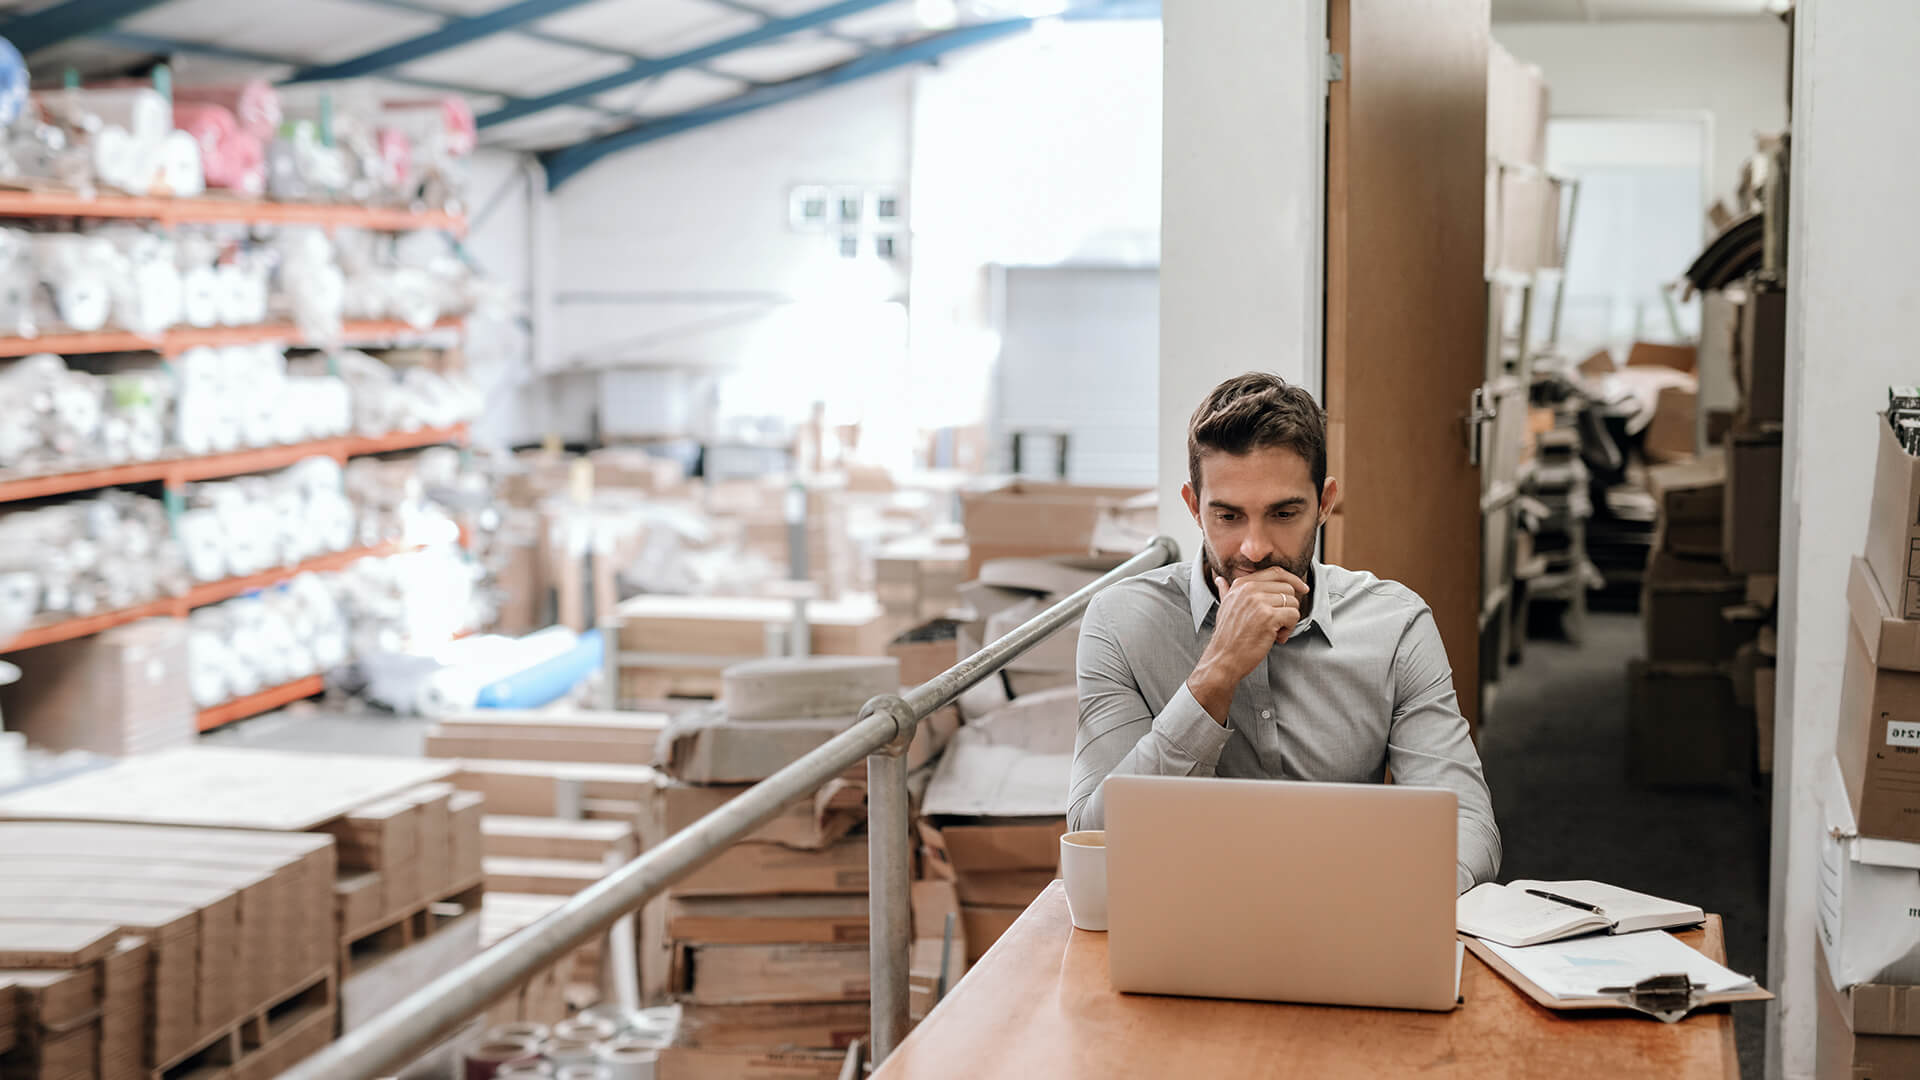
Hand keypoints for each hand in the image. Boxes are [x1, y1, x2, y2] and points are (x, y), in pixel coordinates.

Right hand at [1186, 567, 1308, 722]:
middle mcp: (1249, 589)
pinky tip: (1276, 638)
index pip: (1275, 572)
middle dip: (1288, 607)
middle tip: (1278, 623)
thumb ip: (1226, 591)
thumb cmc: (1227, 637)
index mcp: (1241, 584)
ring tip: (1274, 633)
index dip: (1293, 580)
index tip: (1302, 589)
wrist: (1223, 659)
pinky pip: (1293, 615)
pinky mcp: (1268, 616)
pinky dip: (1289, 629)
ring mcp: (1258, 601)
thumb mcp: (1224, 608)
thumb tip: (1220, 580)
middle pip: (1287, 588)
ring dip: (1288, 620)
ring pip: (1292, 602)